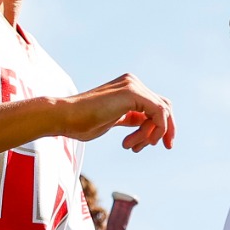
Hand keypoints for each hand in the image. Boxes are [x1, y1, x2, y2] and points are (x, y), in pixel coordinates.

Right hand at [52, 75, 174, 152]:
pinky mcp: (132, 92)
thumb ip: (131, 118)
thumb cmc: (82, 123)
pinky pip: (158, 113)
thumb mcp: (113, 120)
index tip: (157, 144)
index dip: (162, 125)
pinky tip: (133, 143)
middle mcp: (132, 82)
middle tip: (163, 146)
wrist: (65, 118)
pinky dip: (152, 130)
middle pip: (164, 106)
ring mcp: (132, 85)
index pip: (157, 105)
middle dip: (165, 129)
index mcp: (128, 88)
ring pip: (161, 112)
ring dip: (151, 134)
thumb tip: (147, 124)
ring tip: (131, 147)